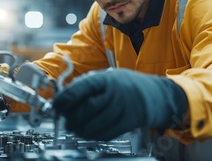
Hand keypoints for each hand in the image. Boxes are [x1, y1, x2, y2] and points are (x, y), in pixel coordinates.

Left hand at [52, 68, 186, 140]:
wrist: (156, 95)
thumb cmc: (127, 86)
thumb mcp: (107, 77)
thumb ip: (87, 86)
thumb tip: (63, 98)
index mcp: (106, 79)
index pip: (78, 89)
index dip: (63, 100)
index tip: (55, 106)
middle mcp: (114, 93)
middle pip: (83, 111)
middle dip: (70, 118)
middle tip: (65, 119)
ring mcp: (122, 110)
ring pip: (91, 126)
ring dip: (79, 129)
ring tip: (75, 127)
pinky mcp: (127, 124)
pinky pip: (103, 135)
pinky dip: (92, 135)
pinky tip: (89, 131)